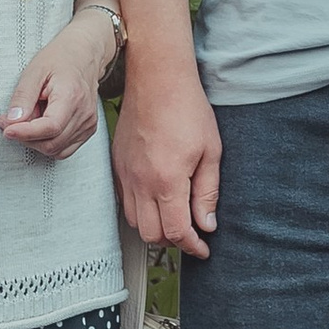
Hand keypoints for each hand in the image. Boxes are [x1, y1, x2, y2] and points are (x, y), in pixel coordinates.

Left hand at [0, 5, 119, 164]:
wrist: (83, 55)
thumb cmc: (59, 59)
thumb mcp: (34, 71)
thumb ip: (22, 97)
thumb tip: (12, 122)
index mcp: (72, 96)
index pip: (49, 127)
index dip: (25, 133)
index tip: (6, 130)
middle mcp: (84, 114)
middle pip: (51, 143)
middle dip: (25, 137)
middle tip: (9, 121)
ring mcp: (88, 124)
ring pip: (56, 150)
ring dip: (36, 141)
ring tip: (30, 117)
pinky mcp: (87, 130)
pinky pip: (64, 148)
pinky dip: (47, 142)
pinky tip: (41, 124)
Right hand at [114, 57, 223, 256]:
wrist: (157, 80)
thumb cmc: (187, 109)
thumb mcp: (211, 152)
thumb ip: (208, 193)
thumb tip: (206, 224)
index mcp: (167, 181)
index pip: (176, 232)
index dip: (192, 246)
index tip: (203, 249)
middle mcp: (141, 183)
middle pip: (152, 235)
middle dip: (174, 241)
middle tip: (193, 233)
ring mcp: (125, 175)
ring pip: (135, 222)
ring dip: (156, 228)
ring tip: (176, 218)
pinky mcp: (117, 166)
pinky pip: (125, 202)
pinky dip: (141, 211)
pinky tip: (158, 200)